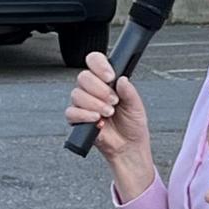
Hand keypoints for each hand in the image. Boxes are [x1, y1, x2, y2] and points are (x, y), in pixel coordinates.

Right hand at [66, 52, 154, 194]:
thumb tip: (122, 78)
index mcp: (106, 81)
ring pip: (77, 94)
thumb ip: (129, 91)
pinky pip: (71, 112)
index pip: (95, 62)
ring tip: (108, 113)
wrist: (128, 146)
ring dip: (95, 104)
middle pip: (84, 77)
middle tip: (113, 101)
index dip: (99, 66)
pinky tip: (97, 120)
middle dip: (100, 89)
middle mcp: (93, 90)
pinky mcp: (77, 119)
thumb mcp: (136, 105)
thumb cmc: (132, 125)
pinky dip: (85, 115)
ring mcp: (83, 104)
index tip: (110, 76)